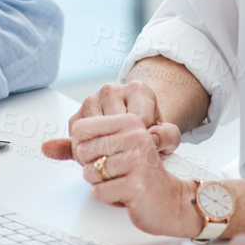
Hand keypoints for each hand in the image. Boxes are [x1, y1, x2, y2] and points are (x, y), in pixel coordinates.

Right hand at [42, 80, 176, 159]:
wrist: (136, 122)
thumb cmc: (151, 129)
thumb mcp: (168, 135)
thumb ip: (168, 137)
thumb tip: (153, 138)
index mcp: (137, 89)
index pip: (139, 122)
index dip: (143, 142)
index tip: (147, 146)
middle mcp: (111, 90)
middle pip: (114, 129)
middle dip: (123, 147)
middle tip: (131, 153)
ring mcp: (91, 101)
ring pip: (94, 136)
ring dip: (104, 151)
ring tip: (117, 153)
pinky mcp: (76, 118)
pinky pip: (78, 141)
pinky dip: (87, 154)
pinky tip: (99, 155)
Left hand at [62, 114, 200, 235]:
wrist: (170, 200)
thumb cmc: (138, 175)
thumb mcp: (110, 152)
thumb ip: (76, 147)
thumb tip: (44, 147)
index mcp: (129, 122)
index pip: (80, 130)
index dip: (84, 148)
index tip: (104, 154)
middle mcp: (135, 136)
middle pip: (82, 153)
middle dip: (93, 168)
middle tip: (118, 171)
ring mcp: (137, 160)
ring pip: (89, 174)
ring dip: (103, 184)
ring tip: (124, 182)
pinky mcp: (136, 185)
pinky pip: (99, 193)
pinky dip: (109, 198)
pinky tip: (127, 194)